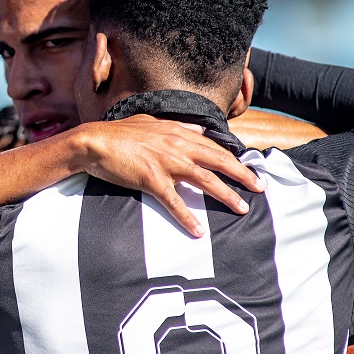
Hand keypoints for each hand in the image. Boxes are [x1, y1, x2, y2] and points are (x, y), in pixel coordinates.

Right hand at [74, 115, 262, 236]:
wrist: (94, 141)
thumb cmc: (120, 134)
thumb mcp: (152, 123)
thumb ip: (178, 126)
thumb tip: (200, 129)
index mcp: (177, 132)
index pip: (213, 146)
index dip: (234, 158)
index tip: (250, 169)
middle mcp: (176, 145)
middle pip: (217, 160)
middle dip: (242, 175)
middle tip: (260, 187)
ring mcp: (164, 162)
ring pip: (204, 180)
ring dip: (225, 195)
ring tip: (242, 209)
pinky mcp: (150, 179)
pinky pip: (173, 201)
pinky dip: (187, 216)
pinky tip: (198, 230)